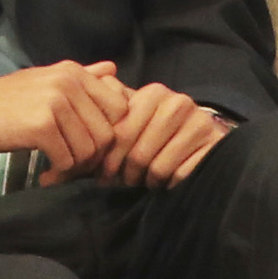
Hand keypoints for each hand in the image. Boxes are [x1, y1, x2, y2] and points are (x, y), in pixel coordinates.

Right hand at [0, 62, 119, 172]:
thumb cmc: (9, 99)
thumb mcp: (48, 79)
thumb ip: (84, 75)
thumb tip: (114, 69)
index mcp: (75, 72)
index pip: (120, 108)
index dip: (111, 133)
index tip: (92, 147)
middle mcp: (69, 83)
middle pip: (107, 134)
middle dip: (94, 158)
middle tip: (74, 166)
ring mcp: (56, 103)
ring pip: (89, 151)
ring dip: (76, 169)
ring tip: (58, 170)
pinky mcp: (42, 126)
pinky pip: (68, 161)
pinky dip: (59, 174)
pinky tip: (46, 175)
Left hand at [73, 64, 232, 188]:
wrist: (202, 141)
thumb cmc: (156, 135)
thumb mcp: (130, 121)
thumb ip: (103, 116)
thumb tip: (65, 143)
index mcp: (153, 93)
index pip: (120, 134)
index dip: (108, 160)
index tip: (103, 174)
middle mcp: (178, 103)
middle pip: (138, 154)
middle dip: (127, 174)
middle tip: (125, 181)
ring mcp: (198, 123)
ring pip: (158, 167)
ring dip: (148, 181)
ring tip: (147, 179)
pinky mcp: (212, 145)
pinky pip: (179, 175)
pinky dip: (170, 184)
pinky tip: (168, 181)